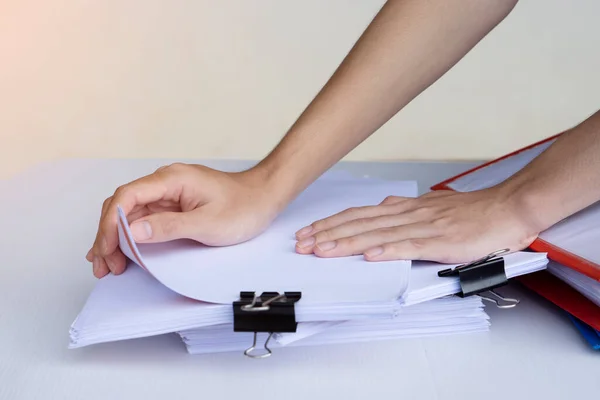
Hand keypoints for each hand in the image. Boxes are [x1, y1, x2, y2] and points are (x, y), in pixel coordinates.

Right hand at [86, 163, 280, 277]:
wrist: (265, 198)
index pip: (126, 197)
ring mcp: (169, 194)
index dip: (111, 225)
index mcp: (171, 179)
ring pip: (130, 214)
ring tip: (108, 265)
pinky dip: (132, 236)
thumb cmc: (244, 208)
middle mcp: (165, 183)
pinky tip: (122, 251)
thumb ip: (169, 227)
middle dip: (108, 236)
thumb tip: (133, 232)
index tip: (106, 250)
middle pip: (122, 206)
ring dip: (116, 238)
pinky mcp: (174, 205)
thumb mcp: (207, 224)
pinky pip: (145, 219)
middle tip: (104, 265)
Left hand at [294, 188, 539, 263]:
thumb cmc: (472, 212)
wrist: (507, 208)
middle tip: (303, 243)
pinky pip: (410, 247)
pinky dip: (388, 251)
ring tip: (323, 250)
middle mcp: (409, 215)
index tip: (310, 232)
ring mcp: (424, 227)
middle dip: (328, 233)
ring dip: (348, 243)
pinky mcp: (441, 242)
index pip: (360, 215)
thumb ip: (405, 211)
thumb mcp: (431, 206)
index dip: (333, 223)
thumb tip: (382, 211)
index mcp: (405, 209)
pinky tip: (369, 257)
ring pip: (378, 235)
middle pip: (361, 223)